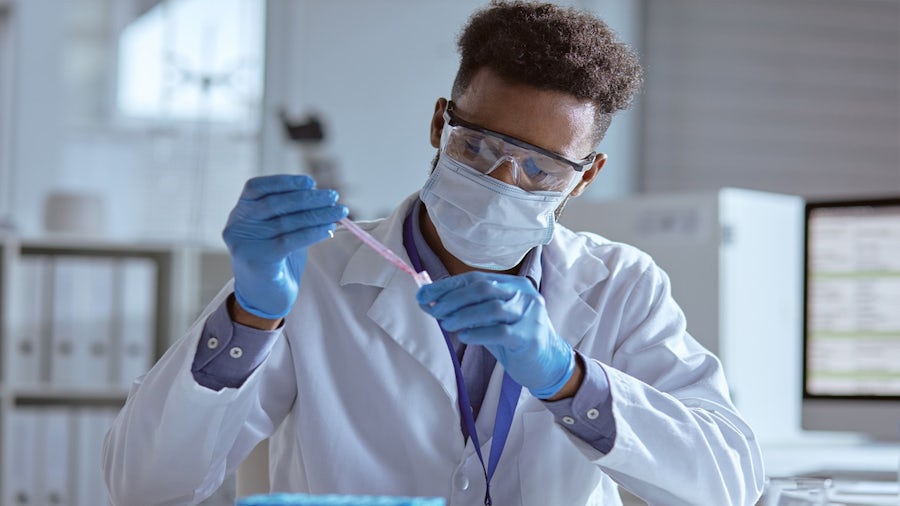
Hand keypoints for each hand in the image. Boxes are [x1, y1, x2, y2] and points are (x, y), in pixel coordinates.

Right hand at [223, 175, 347, 318]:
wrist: (263, 297)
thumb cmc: (275, 259)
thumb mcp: (279, 229)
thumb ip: (291, 212)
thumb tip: (322, 196)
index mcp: (240, 212)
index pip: (258, 187)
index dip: (284, 182)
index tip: (310, 182)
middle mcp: (238, 225)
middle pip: (276, 203)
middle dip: (309, 198)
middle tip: (334, 197)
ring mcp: (245, 242)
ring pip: (287, 222)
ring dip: (318, 214)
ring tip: (339, 212)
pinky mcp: (258, 259)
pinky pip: (291, 240)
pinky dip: (313, 232)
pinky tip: (328, 229)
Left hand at [416, 271, 574, 398]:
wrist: (547, 364)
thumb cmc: (514, 339)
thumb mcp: (492, 320)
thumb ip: (469, 309)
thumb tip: (431, 302)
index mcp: (514, 285)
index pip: (476, 279)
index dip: (448, 286)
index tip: (424, 294)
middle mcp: (524, 295)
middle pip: (483, 288)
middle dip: (453, 299)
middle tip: (433, 310)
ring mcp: (529, 315)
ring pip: (491, 308)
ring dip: (463, 315)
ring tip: (446, 324)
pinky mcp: (530, 337)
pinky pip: (500, 331)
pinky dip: (478, 333)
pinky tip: (465, 336)